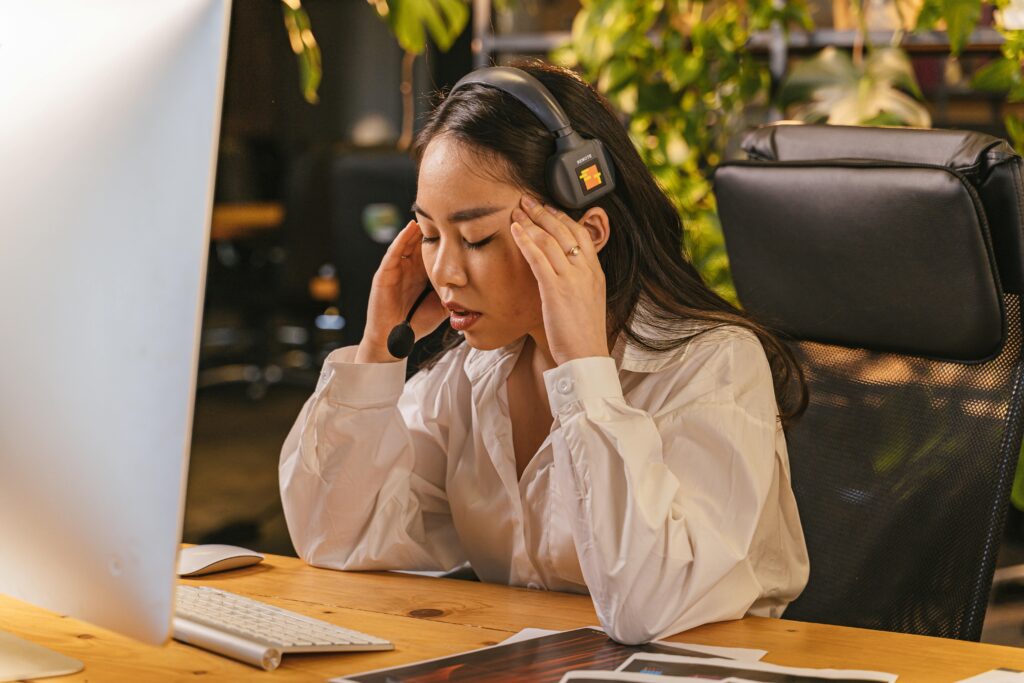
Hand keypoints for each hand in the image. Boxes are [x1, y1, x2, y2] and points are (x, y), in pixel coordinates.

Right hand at [356, 220, 446, 362]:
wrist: (395, 340)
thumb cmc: (417, 323)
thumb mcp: (442, 306)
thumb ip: (454, 294)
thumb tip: (477, 288)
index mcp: (422, 273)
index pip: (434, 249)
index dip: (444, 237)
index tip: (459, 224)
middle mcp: (409, 268)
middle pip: (420, 242)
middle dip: (431, 227)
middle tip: (445, 209)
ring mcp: (396, 270)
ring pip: (406, 243)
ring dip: (416, 228)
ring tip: (428, 212)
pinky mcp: (384, 275)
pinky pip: (393, 254)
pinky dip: (400, 240)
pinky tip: (409, 229)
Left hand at [510, 195, 608, 364]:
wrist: (585, 355)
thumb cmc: (583, 334)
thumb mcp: (588, 301)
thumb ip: (579, 281)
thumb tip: (566, 272)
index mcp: (596, 272)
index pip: (581, 234)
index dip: (563, 218)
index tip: (548, 209)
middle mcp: (586, 271)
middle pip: (565, 231)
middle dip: (544, 212)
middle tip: (528, 200)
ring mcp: (572, 279)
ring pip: (550, 240)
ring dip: (531, 222)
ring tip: (517, 211)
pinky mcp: (555, 289)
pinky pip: (538, 257)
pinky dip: (525, 240)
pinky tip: (515, 231)